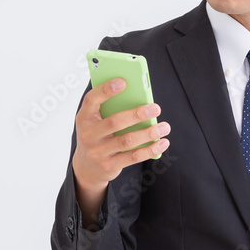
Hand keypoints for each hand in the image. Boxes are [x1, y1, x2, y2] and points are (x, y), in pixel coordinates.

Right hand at [71, 78, 169, 227]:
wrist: (86, 168)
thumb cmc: (96, 135)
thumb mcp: (95, 121)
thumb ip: (110, 109)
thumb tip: (139, 98)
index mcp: (84, 117)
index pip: (92, 100)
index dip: (106, 90)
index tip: (123, 81)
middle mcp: (89, 135)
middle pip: (115, 122)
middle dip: (137, 114)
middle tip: (156, 108)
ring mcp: (98, 152)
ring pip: (127, 141)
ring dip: (149, 133)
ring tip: (165, 127)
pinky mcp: (109, 165)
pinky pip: (133, 157)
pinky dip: (150, 149)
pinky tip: (162, 143)